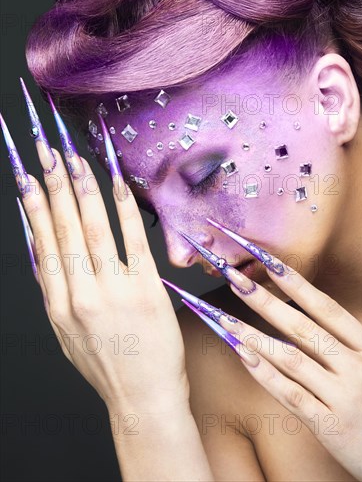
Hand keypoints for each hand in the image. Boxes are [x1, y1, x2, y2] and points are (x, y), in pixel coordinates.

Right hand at [6, 102, 188, 414]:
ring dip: (83, 189)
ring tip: (74, 158)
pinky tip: (116, 183)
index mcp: (58, 304)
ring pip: (93, 228)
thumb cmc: (107, 365)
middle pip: (64, 228)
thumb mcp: (67, 333)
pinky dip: (123, 208)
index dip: (34, 205)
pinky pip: (132, 240)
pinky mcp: (145, 289)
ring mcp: (114, 291)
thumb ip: (55, 292)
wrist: (143, 399)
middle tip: (47, 151)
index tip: (27, 175)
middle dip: (53, 185)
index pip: (43, 242)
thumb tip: (44, 250)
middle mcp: (80, 294)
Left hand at [173, 222, 361, 480]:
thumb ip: (342, 340)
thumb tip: (304, 307)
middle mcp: (356, 367)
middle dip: (265, 300)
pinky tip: (241, 356)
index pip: (325, 308)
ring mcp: (342, 396)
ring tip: (224, 318)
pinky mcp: (330, 425)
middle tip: (234, 278)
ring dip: (254, 335)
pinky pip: (291, 395)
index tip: (266, 260)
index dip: (295, 282)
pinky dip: (264, 374)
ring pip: (292, 359)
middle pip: (303, 327)